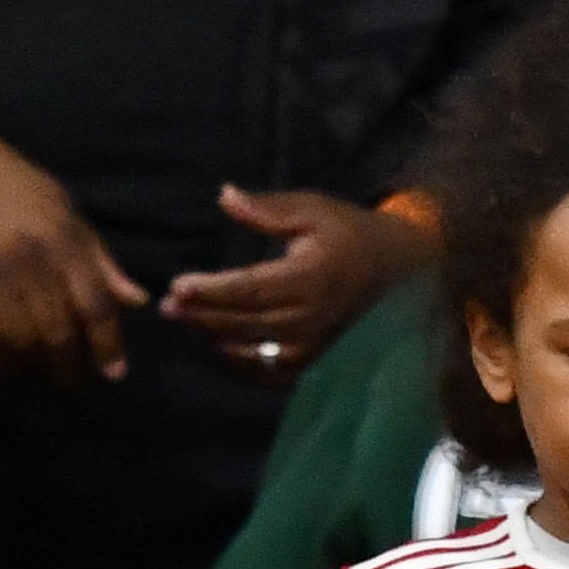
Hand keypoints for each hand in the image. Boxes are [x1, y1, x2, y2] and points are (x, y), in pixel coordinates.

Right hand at [0, 114, 146, 378]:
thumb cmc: (15, 186)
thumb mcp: (65, 211)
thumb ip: (100, 259)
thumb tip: (137, 300)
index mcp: (62, 238)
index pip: (95, 303)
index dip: (108, 343)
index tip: (116, 372)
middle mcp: (30, 259)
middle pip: (58, 332)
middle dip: (69, 366)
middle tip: (72, 379)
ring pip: (21, 341)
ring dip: (34, 367)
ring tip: (39, 373)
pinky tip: (7, 367)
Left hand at [159, 188, 431, 373]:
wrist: (401, 271)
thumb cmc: (351, 233)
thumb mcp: (314, 209)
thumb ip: (269, 210)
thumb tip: (224, 196)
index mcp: (310, 277)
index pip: (250, 289)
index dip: (211, 291)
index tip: (177, 286)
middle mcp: (311, 317)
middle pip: (245, 323)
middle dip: (203, 315)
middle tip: (168, 307)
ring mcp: (315, 345)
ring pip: (255, 350)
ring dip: (217, 338)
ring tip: (187, 322)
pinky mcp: (318, 360)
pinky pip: (274, 372)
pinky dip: (245, 364)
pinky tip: (222, 348)